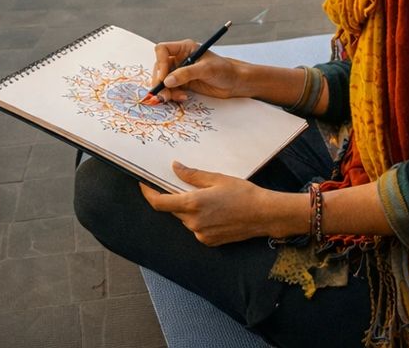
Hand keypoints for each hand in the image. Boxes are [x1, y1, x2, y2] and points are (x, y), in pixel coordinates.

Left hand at [141, 163, 299, 245]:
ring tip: (206, 198)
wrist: (265, 214)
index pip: (159, 202)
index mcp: (193, 204)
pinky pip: (196, 228)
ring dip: (187, 209)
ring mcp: (201, 234)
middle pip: (172, 210)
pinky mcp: (209, 241)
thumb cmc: (243, 193)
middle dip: (173, 198)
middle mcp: (194, 222)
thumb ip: (192, 175)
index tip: (143, 183)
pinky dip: (198, 219)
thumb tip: (174, 167)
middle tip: (182, 186)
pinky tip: (214, 211)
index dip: (147, 193)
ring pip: (184, 219)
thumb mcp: (216, 178)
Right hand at [147, 40, 248, 103]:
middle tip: (162, 92)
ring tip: (170, 98)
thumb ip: (186, 74)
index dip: (160, 62)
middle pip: (159, 67)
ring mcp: (180, 72)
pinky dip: (172, 95)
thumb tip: (167, 81)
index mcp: (184, 48)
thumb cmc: (225, 70)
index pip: (162, 50)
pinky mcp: (183, 84)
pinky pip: (170, 89)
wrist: (235, 83)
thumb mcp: (206, 69)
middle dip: (159, 80)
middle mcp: (180, 59)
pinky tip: (182, 98)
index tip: (163, 77)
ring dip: (165, 90)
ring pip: (163, 80)